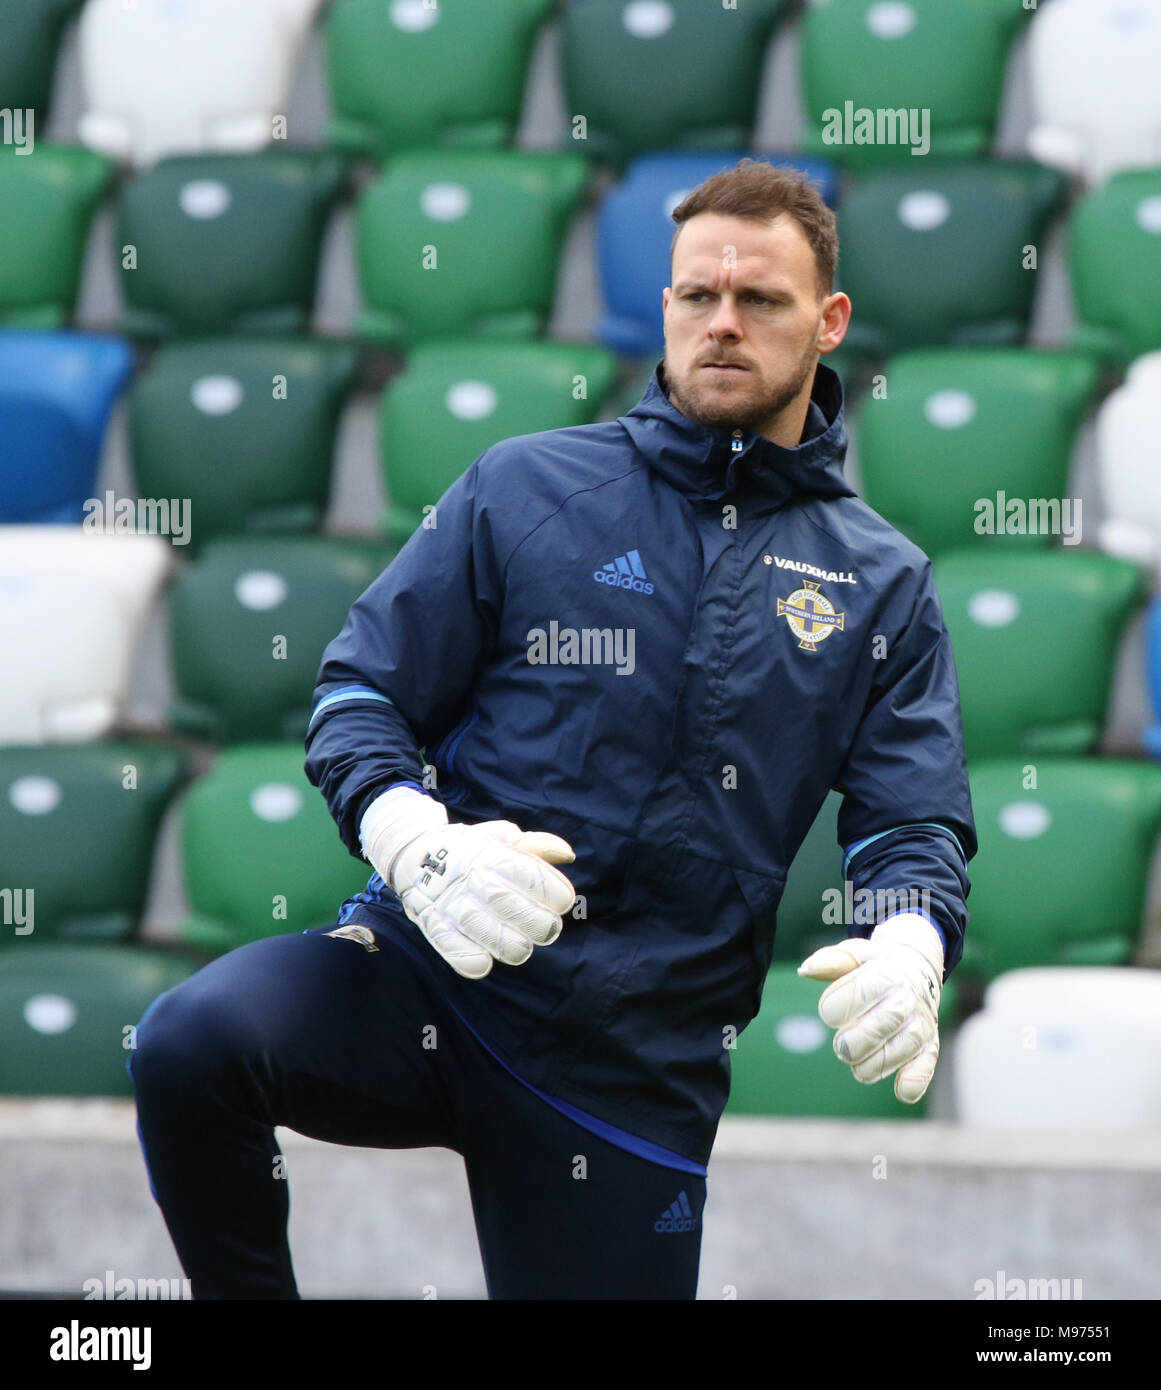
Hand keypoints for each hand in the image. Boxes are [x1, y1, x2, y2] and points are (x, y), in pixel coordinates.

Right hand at [360, 786, 575, 978]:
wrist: (412, 854)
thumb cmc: (470, 850)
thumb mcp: (500, 837)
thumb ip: (535, 846)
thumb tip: (568, 854)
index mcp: (491, 854)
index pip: (529, 874)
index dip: (555, 892)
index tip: (562, 900)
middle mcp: (471, 879)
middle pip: (513, 907)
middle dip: (540, 923)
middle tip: (548, 927)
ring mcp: (451, 904)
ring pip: (488, 933)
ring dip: (513, 946)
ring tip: (522, 945)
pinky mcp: (433, 925)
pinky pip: (452, 949)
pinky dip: (471, 960)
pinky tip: (485, 962)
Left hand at [797, 914, 943, 1103]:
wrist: (916, 974)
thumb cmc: (875, 968)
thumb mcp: (854, 956)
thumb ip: (830, 961)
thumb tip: (806, 969)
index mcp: (887, 975)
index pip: (856, 997)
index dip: (833, 1008)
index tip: (830, 1011)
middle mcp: (907, 1000)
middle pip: (877, 1028)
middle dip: (850, 1044)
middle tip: (841, 1046)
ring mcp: (921, 1025)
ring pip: (896, 1052)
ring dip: (870, 1066)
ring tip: (857, 1063)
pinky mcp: (929, 1047)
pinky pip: (925, 1067)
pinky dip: (913, 1081)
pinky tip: (901, 1090)